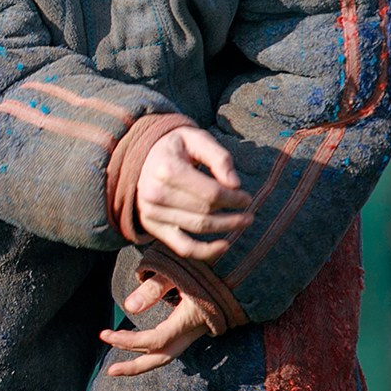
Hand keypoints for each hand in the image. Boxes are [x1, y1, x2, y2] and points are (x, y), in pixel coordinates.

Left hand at [99, 274, 215, 376]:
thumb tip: (129, 307)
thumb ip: (154, 287)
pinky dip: (154, 352)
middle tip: (110, 370)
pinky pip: (173, 347)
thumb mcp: (178, 270)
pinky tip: (139, 349)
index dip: (129, 341)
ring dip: (143, 362)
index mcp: (189, 318)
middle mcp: (193, 329)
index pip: (155, 340)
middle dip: (135, 367)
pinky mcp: (194, 327)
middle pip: (162, 358)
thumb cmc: (208, 264)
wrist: (239, 267)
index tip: (106, 334)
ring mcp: (195, 330)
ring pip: (169, 355)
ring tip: (119, 366)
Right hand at [136, 126, 250, 260]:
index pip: (210, 193)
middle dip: (233, 214)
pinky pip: (182, 247)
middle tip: (249, 213)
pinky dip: (204, 252)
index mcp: (167, 169)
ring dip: (225, 228)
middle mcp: (155, 193)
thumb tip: (235, 184)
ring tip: (242, 222)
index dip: (234, 198)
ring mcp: (151, 213)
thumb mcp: (197, 139)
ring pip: (198, 228)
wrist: (141, 158)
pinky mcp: (152, 227)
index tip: (247, 198)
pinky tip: (224, 246)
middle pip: (205, 211)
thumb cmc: (175, 147)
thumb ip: (219, 157)